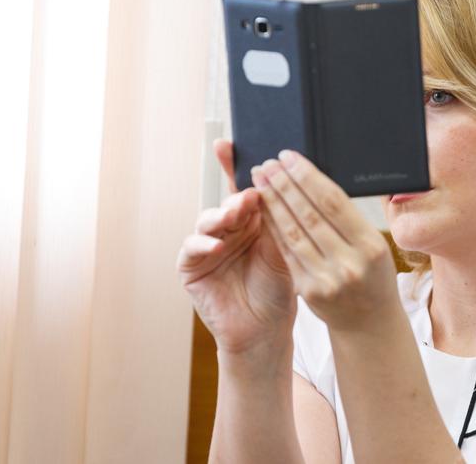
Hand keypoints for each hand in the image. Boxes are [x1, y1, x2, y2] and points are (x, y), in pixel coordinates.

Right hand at [176, 139, 295, 356]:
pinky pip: (191, 249)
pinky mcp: (192, 268)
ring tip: (234, 215)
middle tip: (250, 193)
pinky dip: (202, 244)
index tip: (228, 144)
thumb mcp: (284, 250)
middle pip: (225, 201)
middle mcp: (228, 229)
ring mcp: (208, 247)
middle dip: (235, 195)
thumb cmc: (279, 290)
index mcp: (252, 221)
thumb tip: (277, 184)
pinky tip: (216, 245)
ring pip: (207, 220)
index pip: (243, 189)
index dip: (234, 166)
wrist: (267, 331)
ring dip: (220, 215)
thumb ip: (277, 221)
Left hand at [250, 149, 398, 330]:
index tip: (289, 157)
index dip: (307, 176)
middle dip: (285, 185)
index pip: (333, 202)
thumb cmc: (372, 274)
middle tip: (268, 163)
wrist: (369, 322)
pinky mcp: (309, 290)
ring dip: (273, 202)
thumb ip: (348, 218)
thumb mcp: (373, 244)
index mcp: (371, 245)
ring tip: (260, 180)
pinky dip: (273, 227)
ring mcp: (327, 279)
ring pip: (293, 232)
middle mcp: (350, 263)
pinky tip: (263, 209)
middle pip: (310, 214)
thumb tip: (315, 178)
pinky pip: (287, 251)